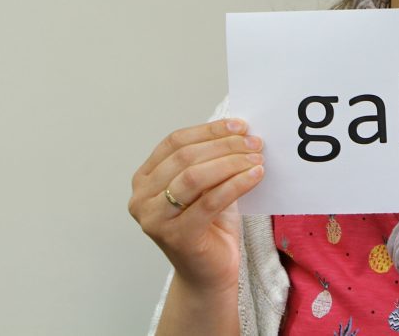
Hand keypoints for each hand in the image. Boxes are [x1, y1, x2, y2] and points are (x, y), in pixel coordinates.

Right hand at [128, 119, 264, 292]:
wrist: (209, 273)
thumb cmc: (209, 226)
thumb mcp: (206, 185)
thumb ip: (211, 159)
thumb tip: (238, 129)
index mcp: (144, 179)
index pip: (174, 142)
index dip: (208, 131)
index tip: (239, 125)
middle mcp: (141, 198)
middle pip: (185, 157)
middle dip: (224, 145)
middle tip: (254, 143)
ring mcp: (155, 219)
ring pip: (194, 176)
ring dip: (232, 162)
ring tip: (257, 159)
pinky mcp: (177, 236)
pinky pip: (210, 201)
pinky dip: (236, 184)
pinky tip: (255, 176)